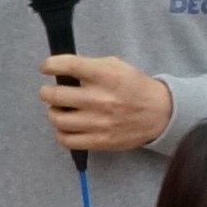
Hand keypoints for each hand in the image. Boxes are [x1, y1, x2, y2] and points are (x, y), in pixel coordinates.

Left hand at [37, 53, 174, 155]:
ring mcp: (100, 122)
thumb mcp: (116, 66)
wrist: (160, 113)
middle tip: (50, 92)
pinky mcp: (101, 141)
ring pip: (57, 118)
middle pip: (54, 95)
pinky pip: (67, 140)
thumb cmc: (134, 87)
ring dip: (53, 112)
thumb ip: (89, 65)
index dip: (49, 65)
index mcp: (105, 75)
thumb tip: (60, 70)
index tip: (46, 68)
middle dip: (47, 92)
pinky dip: (61, 132)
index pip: (66, 66)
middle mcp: (100, 99)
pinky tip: (66, 126)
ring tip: (59, 109)